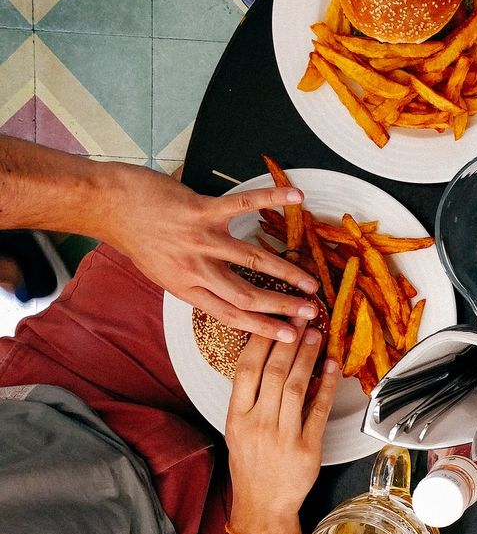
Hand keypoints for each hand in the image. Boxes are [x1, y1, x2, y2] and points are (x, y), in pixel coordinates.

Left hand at [103, 163, 318, 341]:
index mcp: (186, 288)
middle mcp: (195, 268)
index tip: (289, 336)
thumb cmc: (136, 237)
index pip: (230, 315)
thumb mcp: (162, 272)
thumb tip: (225, 292)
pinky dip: (271, 199)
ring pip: (252, 260)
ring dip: (286, 272)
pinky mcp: (201, 210)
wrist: (108, 206)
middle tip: (310, 312)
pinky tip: (296, 197)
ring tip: (311, 280)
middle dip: (282, 306)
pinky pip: (243, 205)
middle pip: (247, 295)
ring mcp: (200, 239)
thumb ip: (194, 282)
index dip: (263, 327)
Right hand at [225, 326, 338, 533]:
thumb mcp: (238, 430)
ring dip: (308, 357)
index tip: (274, 320)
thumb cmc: (251, 465)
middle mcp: (258, 424)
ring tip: (316, 335)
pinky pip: (319, 410)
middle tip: (301, 317)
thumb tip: (269, 358)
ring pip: (297, 386)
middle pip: (274, 373)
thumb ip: (250, 398)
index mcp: (237, 417)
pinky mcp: (307, 448)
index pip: (246, 370)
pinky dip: (328, 385)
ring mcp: (283, 436)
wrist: (263, 505)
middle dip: (289, 341)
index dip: (261, 341)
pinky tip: (333, 366)